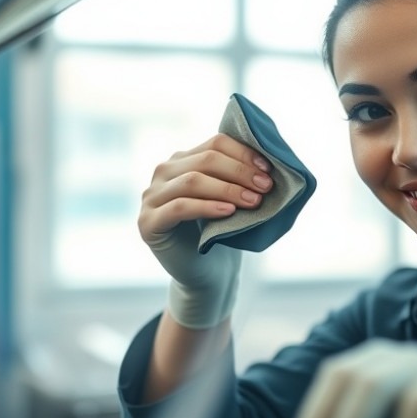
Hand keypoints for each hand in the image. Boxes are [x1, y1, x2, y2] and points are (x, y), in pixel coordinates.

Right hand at [137, 134, 272, 328]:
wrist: (205, 273)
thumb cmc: (221, 232)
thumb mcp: (231, 198)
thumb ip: (238, 177)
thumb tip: (269, 162)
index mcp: (184, 160)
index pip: (215, 144)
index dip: (244, 153)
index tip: (268, 169)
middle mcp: (164, 172)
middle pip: (206, 159)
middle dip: (240, 171)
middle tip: (266, 186)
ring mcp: (152, 197)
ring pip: (192, 181)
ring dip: (228, 189)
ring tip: (253, 201)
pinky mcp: (148, 222)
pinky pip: (179, 207)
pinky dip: (207, 207)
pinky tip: (228, 212)